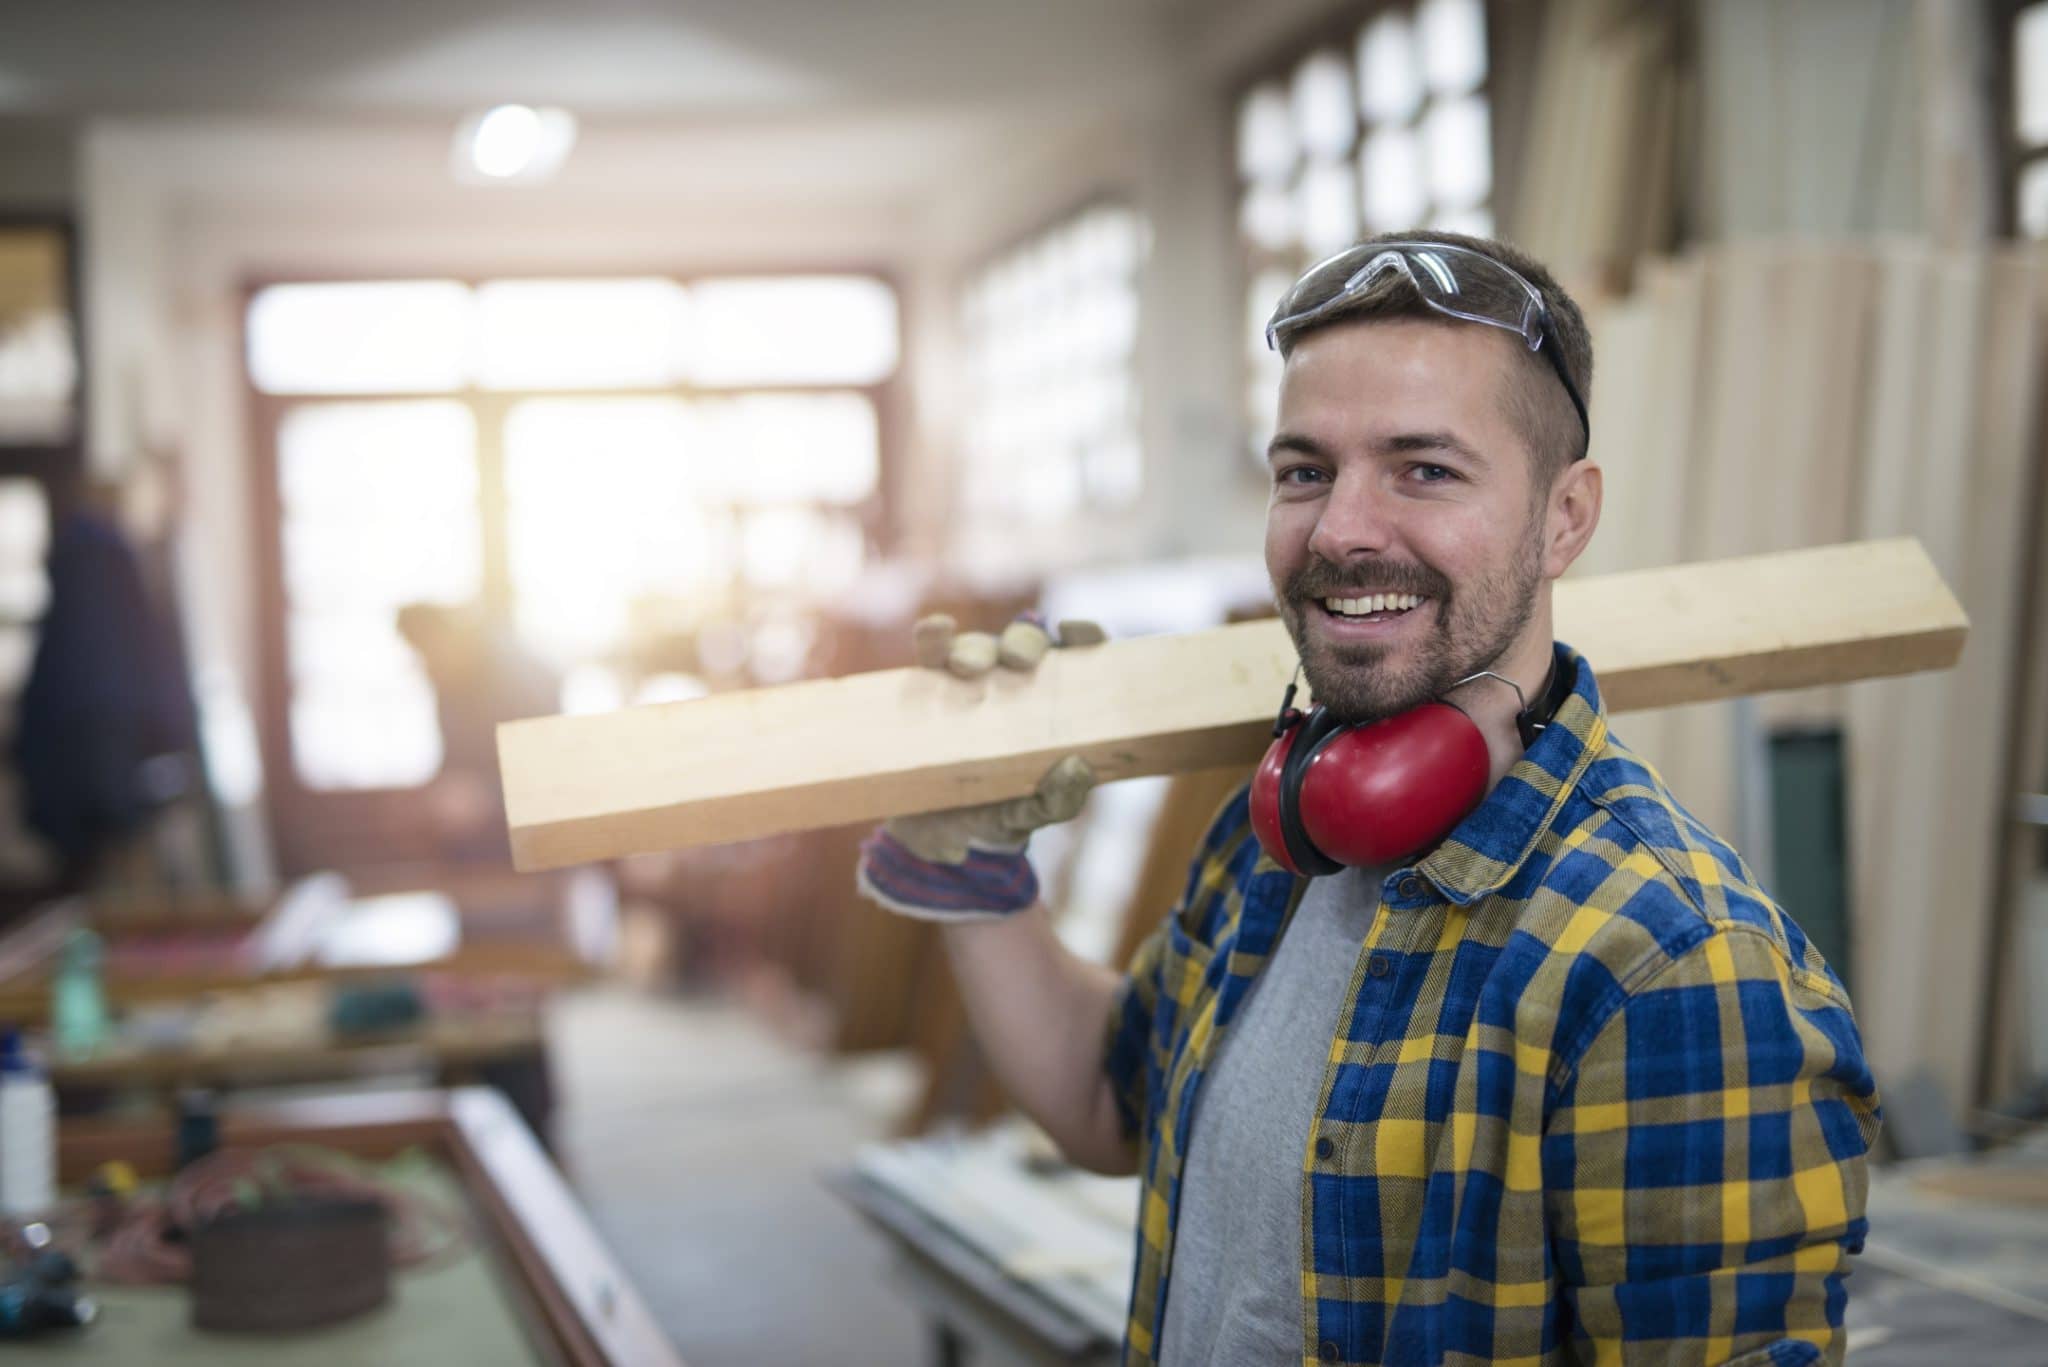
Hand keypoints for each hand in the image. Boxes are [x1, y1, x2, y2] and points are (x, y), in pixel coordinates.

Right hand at [856, 614, 1104, 919]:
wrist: (930, 835)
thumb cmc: (993, 818)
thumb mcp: (1027, 816)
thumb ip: (1055, 800)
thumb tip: (1078, 768)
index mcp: (1048, 706)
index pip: (1077, 657)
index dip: (1084, 636)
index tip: (1075, 634)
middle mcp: (1011, 684)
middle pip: (1024, 643)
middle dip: (1022, 642)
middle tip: (1015, 660)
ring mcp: (967, 680)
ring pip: (976, 643)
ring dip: (974, 645)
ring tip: (963, 666)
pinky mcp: (927, 684)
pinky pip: (930, 652)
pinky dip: (933, 636)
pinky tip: (935, 630)